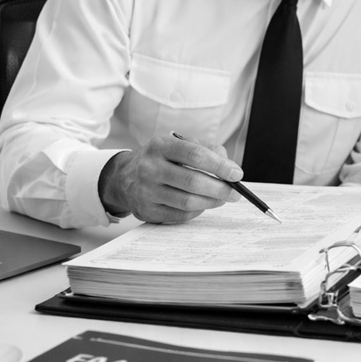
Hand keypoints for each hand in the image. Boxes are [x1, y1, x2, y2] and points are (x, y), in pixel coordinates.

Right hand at [97, 134, 242, 222]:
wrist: (123, 177)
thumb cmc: (160, 159)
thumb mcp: (178, 145)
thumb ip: (206, 150)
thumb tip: (229, 166)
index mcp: (160, 146)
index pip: (195, 155)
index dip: (220, 166)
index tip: (237, 174)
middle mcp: (150, 168)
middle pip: (193, 181)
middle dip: (220, 188)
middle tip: (234, 192)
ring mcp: (146, 191)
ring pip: (187, 202)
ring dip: (211, 202)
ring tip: (221, 198)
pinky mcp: (146, 211)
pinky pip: (180, 216)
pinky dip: (197, 212)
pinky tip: (202, 205)